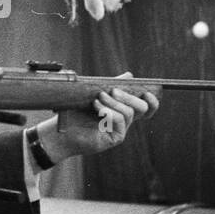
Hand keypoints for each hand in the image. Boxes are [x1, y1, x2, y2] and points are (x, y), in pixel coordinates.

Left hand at [36, 72, 158, 163]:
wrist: (62, 131)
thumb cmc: (77, 113)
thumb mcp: (94, 94)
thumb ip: (112, 86)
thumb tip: (130, 75)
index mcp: (123, 110)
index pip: (147, 107)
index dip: (152, 100)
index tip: (147, 91)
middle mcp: (125, 121)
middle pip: (143, 108)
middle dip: (130, 96)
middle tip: (113, 90)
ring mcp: (121, 130)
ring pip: (129, 112)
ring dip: (114, 102)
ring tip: (98, 99)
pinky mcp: (115, 138)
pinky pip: (120, 121)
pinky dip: (109, 111)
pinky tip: (98, 107)